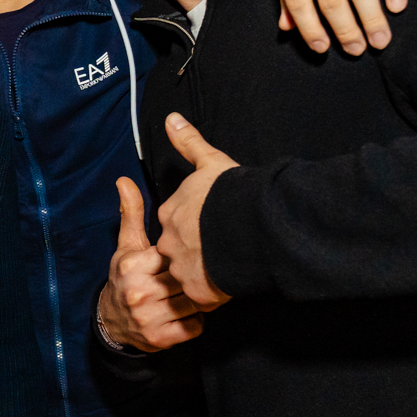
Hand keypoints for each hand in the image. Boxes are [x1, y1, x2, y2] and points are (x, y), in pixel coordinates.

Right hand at [97, 177, 205, 350]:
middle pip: (186, 278)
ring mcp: (149, 318)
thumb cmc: (125, 277)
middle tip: (196, 273)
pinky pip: (195, 326)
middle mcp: (139, 292)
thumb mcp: (127, 246)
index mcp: (132, 265)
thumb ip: (132, 213)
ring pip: (194, 302)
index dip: (182, 255)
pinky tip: (188, 312)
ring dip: (198, 298)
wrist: (112, 322)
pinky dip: (196, 320)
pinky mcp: (160, 339)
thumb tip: (124, 180)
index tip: (184, 255)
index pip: (174, 254)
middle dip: (193, 276)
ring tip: (191, 292)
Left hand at [155, 114, 238, 310]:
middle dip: (196, 254)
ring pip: (188, 277)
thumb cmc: (230, 193)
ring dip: (204, 275)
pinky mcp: (198, 291)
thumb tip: (170, 119)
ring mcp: (181, 269)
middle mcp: (168, 243)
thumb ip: (189, 144)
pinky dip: (216, 294)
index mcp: (169, 215)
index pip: (176, 225)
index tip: (213, 227)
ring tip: (227, 269)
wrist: (247, 224)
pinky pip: (203, 298)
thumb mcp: (210, 163)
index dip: (195, 227)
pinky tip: (231, 285)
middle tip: (221, 250)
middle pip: (178, 253)